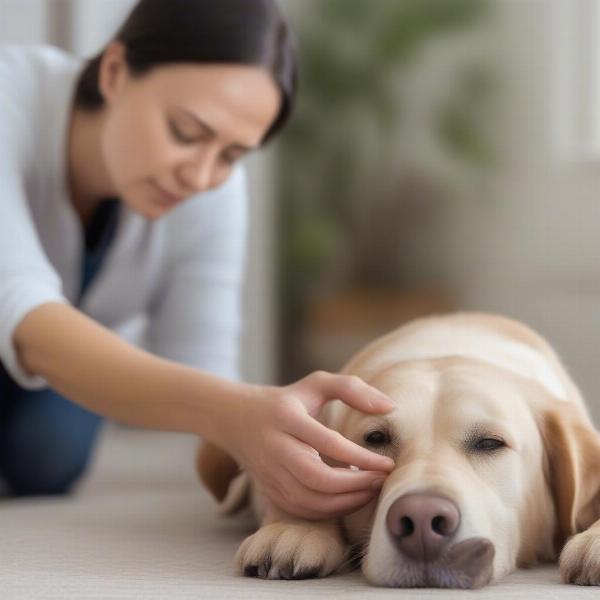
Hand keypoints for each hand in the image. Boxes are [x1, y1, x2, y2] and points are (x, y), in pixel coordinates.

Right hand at [220, 371, 395, 519]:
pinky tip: (348, 499)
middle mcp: (275, 447)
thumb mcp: (315, 384)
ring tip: (370, 491)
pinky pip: (301, 510)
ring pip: (309, 500)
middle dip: (355, 486)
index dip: (360, 457)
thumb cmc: (287, 400)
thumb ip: (352, 388)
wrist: (236, 419)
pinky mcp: (268, 490)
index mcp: (286, 416)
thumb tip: (390, 406)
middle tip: (381, 481)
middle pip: (316, 478)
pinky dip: (329, 511)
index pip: (328, 442)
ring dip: (345, 502)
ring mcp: (269, 472)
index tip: (387, 463)